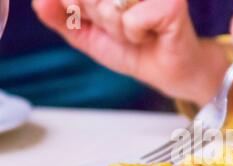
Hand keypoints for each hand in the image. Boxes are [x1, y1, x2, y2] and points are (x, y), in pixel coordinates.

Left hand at [32, 0, 228, 104]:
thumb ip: (60, 17)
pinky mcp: (171, 3)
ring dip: (117, 29)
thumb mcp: (87, 34)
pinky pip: (132, 19)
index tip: (95, 16)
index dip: (79, 7)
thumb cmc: (133, 49)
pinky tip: (149, 36)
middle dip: (98, 18)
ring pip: (108, 6)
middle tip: (120, 28)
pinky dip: (135, 35)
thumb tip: (40, 0)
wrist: (167, 72)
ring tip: (136, 34)